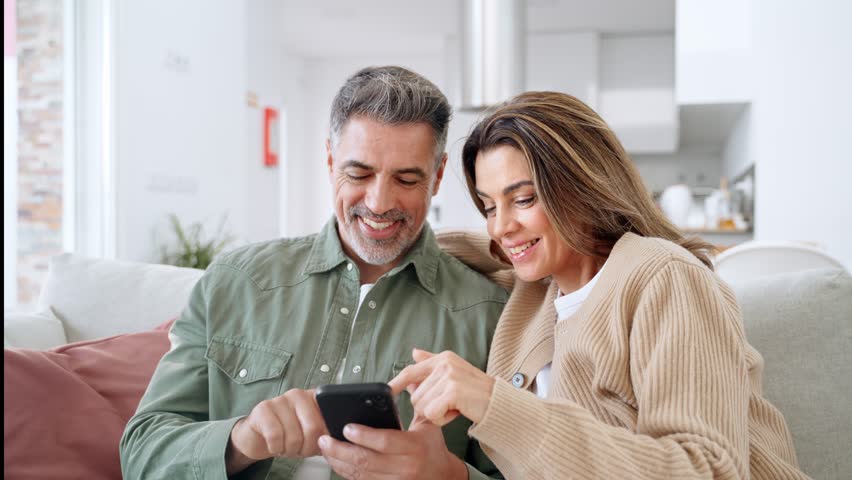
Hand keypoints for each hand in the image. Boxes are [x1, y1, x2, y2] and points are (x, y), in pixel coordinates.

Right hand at [226, 388, 327, 474]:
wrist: (259, 437)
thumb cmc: (289, 435)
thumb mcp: (312, 435)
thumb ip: (326, 433)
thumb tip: (338, 440)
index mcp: (315, 398)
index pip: (330, 417)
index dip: (326, 437)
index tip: (320, 444)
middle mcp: (299, 394)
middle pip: (313, 428)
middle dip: (307, 448)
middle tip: (300, 449)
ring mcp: (280, 399)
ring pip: (294, 436)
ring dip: (290, 450)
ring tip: (286, 446)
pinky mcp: (263, 408)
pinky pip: (275, 436)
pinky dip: (276, 448)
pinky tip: (274, 445)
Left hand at [318, 416, 467, 479]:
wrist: (442, 477)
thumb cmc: (432, 448)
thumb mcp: (429, 423)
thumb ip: (418, 401)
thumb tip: (410, 379)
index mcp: (414, 447)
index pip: (385, 441)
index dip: (364, 435)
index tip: (347, 427)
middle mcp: (405, 467)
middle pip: (367, 460)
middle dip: (341, 450)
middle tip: (325, 439)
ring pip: (361, 474)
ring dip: (339, 462)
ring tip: (325, 449)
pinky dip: (347, 472)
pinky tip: (337, 462)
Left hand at [389, 349, 494, 425]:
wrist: (500, 404)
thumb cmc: (477, 393)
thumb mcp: (454, 373)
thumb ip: (432, 363)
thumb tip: (413, 353)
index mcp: (443, 358)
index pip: (411, 371)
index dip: (396, 383)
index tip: (386, 391)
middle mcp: (444, 364)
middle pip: (415, 396)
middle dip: (429, 406)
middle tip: (450, 405)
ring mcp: (449, 376)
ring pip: (422, 406)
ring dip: (437, 414)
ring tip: (455, 408)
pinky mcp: (453, 391)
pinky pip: (432, 413)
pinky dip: (442, 419)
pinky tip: (456, 413)